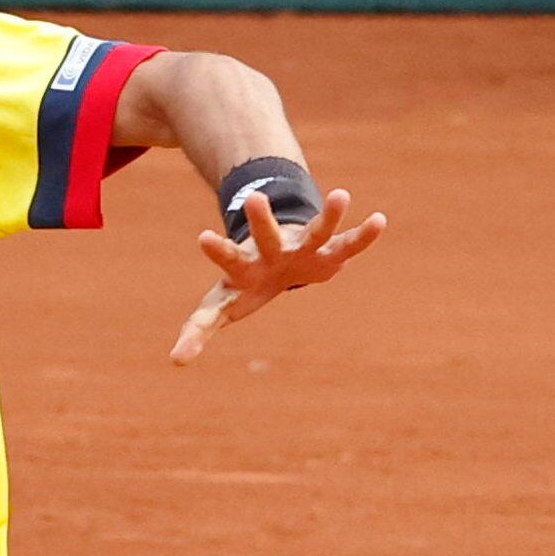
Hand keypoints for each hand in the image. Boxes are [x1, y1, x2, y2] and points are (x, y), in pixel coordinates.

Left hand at [169, 188, 386, 365]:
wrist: (275, 259)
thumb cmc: (245, 285)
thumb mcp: (221, 307)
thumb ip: (198, 329)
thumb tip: (174, 360)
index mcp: (242, 265)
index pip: (227, 259)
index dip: (217, 250)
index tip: (203, 237)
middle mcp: (270, 249)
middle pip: (265, 235)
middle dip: (260, 219)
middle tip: (254, 198)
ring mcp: (299, 246)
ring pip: (314, 229)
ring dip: (328, 215)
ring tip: (343, 194)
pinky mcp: (326, 251)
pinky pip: (347, 242)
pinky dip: (363, 236)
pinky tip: (380, 220)